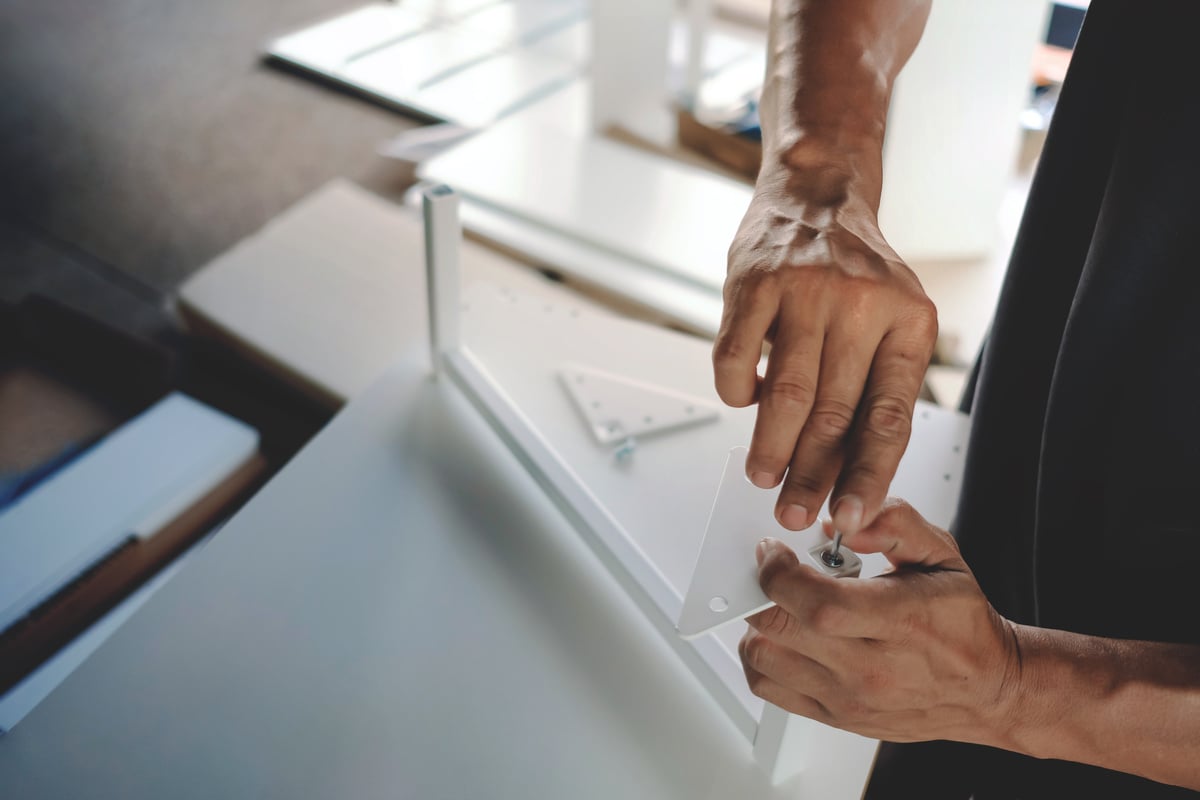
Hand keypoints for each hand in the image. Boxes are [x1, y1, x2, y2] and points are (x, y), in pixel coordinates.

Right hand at [714, 183, 936, 534]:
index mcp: (907, 322)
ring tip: (762, 476)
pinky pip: (735, 357)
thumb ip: (871, 388)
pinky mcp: (755, 282)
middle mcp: (862, 304)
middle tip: (793, 511)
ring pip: (785, 392)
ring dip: (769, 446)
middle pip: (832, 413)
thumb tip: (844, 472)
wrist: (817, 193)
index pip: (889, 417)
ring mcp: (806, 290)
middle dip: (809, 474)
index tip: (851, 515)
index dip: (868, 474)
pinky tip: (743, 402)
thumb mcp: (889, 322)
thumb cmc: (853, 271)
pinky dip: (736, 392)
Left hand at [739, 499, 1021, 746]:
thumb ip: (895, 525)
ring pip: (763, 659)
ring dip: (757, 622)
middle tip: (775, 571)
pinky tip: (783, 635)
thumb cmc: (963, 625)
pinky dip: (761, 656)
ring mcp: (848, 698)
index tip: (775, 551)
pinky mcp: (833, 716)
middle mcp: (872, 668)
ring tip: (780, 604)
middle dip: (761, 589)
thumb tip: (844, 521)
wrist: (986, 690)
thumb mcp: (943, 556)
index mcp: (901, 622)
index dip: (780, 572)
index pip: (819, 604)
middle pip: (779, 628)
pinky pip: (768, 687)